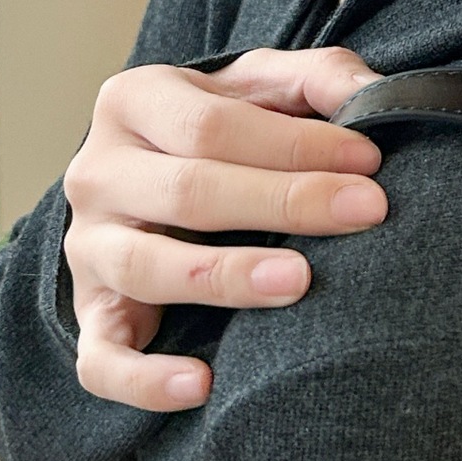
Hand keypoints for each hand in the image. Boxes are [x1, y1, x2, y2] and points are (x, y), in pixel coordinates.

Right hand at [62, 46, 384, 410]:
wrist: (152, 170)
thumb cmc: (220, 125)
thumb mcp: (260, 84)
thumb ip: (318, 77)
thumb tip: (374, 93)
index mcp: (135, 100)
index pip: (214, 124)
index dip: (295, 144)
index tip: (368, 161)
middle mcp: (98, 171)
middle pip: (188, 190)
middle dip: (282, 202)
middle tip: (363, 213)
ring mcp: (87, 246)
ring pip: (146, 267)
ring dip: (226, 277)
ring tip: (299, 281)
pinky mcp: (91, 315)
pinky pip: (101, 359)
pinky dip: (145, 378)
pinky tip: (202, 383)